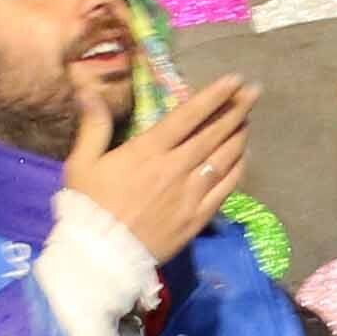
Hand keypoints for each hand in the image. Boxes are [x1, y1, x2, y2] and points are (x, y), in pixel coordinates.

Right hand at [65, 71, 254, 260]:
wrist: (101, 255)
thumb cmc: (88, 206)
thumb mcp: (82, 163)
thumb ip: (93, 125)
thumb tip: (87, 90)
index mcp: (149, 150)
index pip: (189, 115)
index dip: (214, 95)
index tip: (234, 80)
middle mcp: (176, 167)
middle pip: (214, 133)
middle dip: (236, 109)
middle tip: (254, 92)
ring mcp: (190, 193)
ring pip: (224, 158)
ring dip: (239, 136)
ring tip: (248, 120)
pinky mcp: (198, 217)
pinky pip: (226, 188)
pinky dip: (238, 169)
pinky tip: (243, 157)